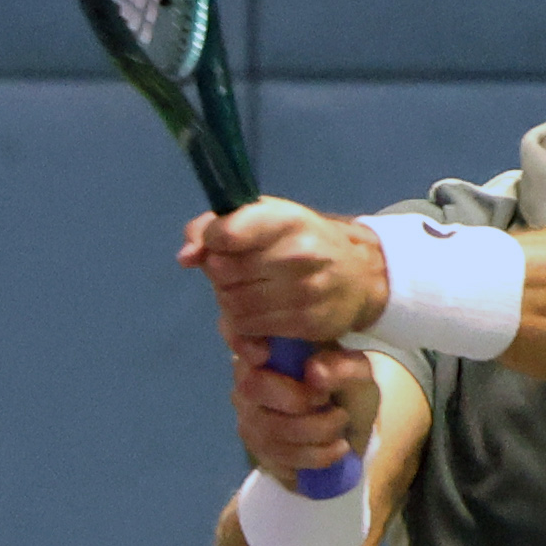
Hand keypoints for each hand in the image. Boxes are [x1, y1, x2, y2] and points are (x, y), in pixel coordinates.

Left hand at [174, 198, 389, 345]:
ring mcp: (306, 291)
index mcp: (286, 219)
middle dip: (220, 274)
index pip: (225, 233)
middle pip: (222, 272)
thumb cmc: (300, 240)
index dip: (212, 240)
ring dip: (230, 300)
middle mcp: (298, 254)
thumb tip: (186, 257)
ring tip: (248, 290)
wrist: (358, 275)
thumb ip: (213, 226)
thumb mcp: (263, 217)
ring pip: (232, 304)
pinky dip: (245, 323)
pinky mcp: (308, 323)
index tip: (222, 242)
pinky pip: (249, 329)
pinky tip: (261, 312)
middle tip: (237, 271)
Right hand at [224, 337, 381, 486]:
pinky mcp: (256, 447)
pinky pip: (277, 456)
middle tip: (328, 399)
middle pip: (252, 387)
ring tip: (342, 423)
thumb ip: (342, 368)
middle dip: (296, 399)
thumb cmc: (347, 387)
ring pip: (268, 428)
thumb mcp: (358, 373)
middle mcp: (247, 375)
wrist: (351, 429)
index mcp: (269, 344)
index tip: (265, 354)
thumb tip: (314, 372)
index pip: (238, 335)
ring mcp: (248, 413)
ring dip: (315, 431)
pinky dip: (315, 455)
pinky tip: (338, 447)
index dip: (244, 343)